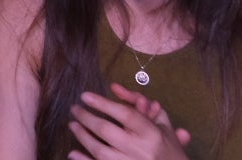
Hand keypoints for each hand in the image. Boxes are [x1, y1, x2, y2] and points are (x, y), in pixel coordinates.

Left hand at [67, 85, 191, 159]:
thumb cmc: (168, 148)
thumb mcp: (162, 124)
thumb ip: (141, 104)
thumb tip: (115, 88)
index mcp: (152, 134)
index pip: (125, 114)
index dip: (103, 103)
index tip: (85, 96)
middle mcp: (140, 150)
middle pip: (107, 131)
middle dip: (86, 118)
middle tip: (74, 109)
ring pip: (100, 151)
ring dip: (83, 137)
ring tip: (73, 125)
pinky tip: (73, 153)